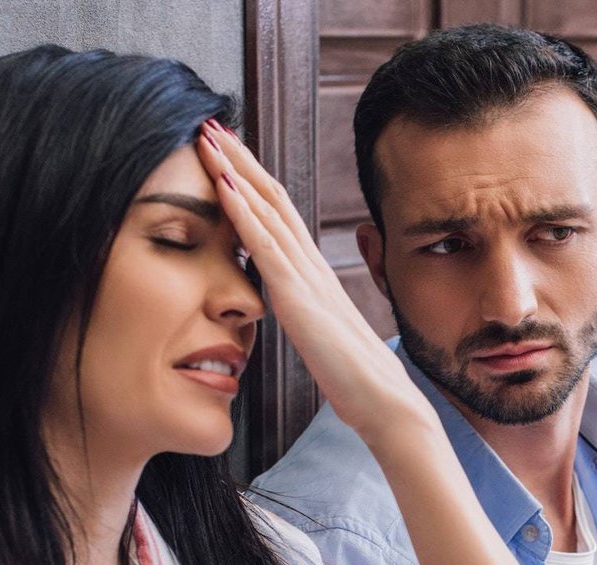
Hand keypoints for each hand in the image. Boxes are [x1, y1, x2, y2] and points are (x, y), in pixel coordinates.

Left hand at [196, 122, 430, 439]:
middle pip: (275, 200)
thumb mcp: (323, 342)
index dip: (253, 184)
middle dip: (242, 161)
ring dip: (236, 171)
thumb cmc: (358, 384)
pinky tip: (222, 186)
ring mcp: (308, 280)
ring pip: (268, 211)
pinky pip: (266, 246)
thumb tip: (297, 316)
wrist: (387, 406)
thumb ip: (308, 319)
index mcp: (316, 279)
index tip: (226, 156)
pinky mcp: (300, 299)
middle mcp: (313, 269)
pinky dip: (243, 212)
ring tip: (209, 137)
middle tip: (212, 125)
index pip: (280, 218)